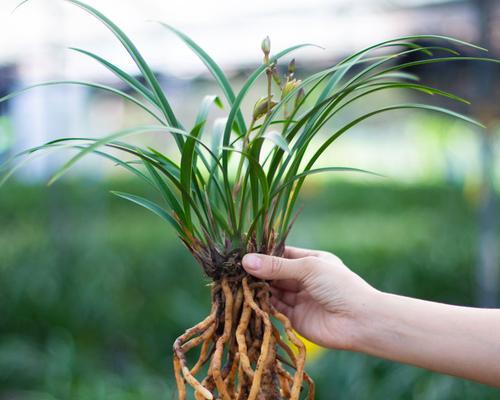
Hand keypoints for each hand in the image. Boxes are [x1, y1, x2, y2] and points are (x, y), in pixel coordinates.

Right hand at [242, 246, 376, 349]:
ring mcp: (300, 298)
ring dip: (258, 287)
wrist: (360, 322)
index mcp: (312, 261)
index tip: (243, 251)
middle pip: (275, 273)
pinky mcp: (296, 318)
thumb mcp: (308, 269)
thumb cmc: (339, 286)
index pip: (282, 253)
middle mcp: (305, 279)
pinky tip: (249, 297)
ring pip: (273, 290)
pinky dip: (263, 304)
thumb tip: (246, 261)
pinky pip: (275, 308)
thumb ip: (277, 266)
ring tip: (237, 282)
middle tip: (235, 268)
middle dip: (258, 271)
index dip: (264, 253)